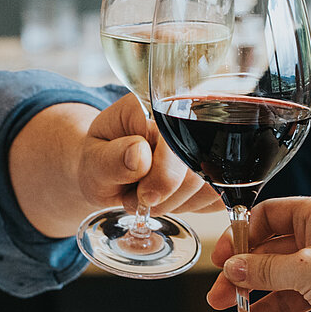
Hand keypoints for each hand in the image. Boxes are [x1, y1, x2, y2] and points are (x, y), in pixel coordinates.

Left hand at [78, 93, 218, 216]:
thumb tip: (139, 154)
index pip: (176, 137)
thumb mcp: (94, 160)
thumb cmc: (101, 161)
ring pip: (211, 185)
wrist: (108, 170)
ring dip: (179, 203)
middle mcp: (187, 115)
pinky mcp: (216, 164)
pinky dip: (193, 206)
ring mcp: (205, 140)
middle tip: (139, 198)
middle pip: (199, 165)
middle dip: (168, 195)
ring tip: (151, 196)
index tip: (145, 195)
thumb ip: (112, 159)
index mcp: (152, 105)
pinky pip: (217, 195)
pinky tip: (172, 198)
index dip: (165, 174)